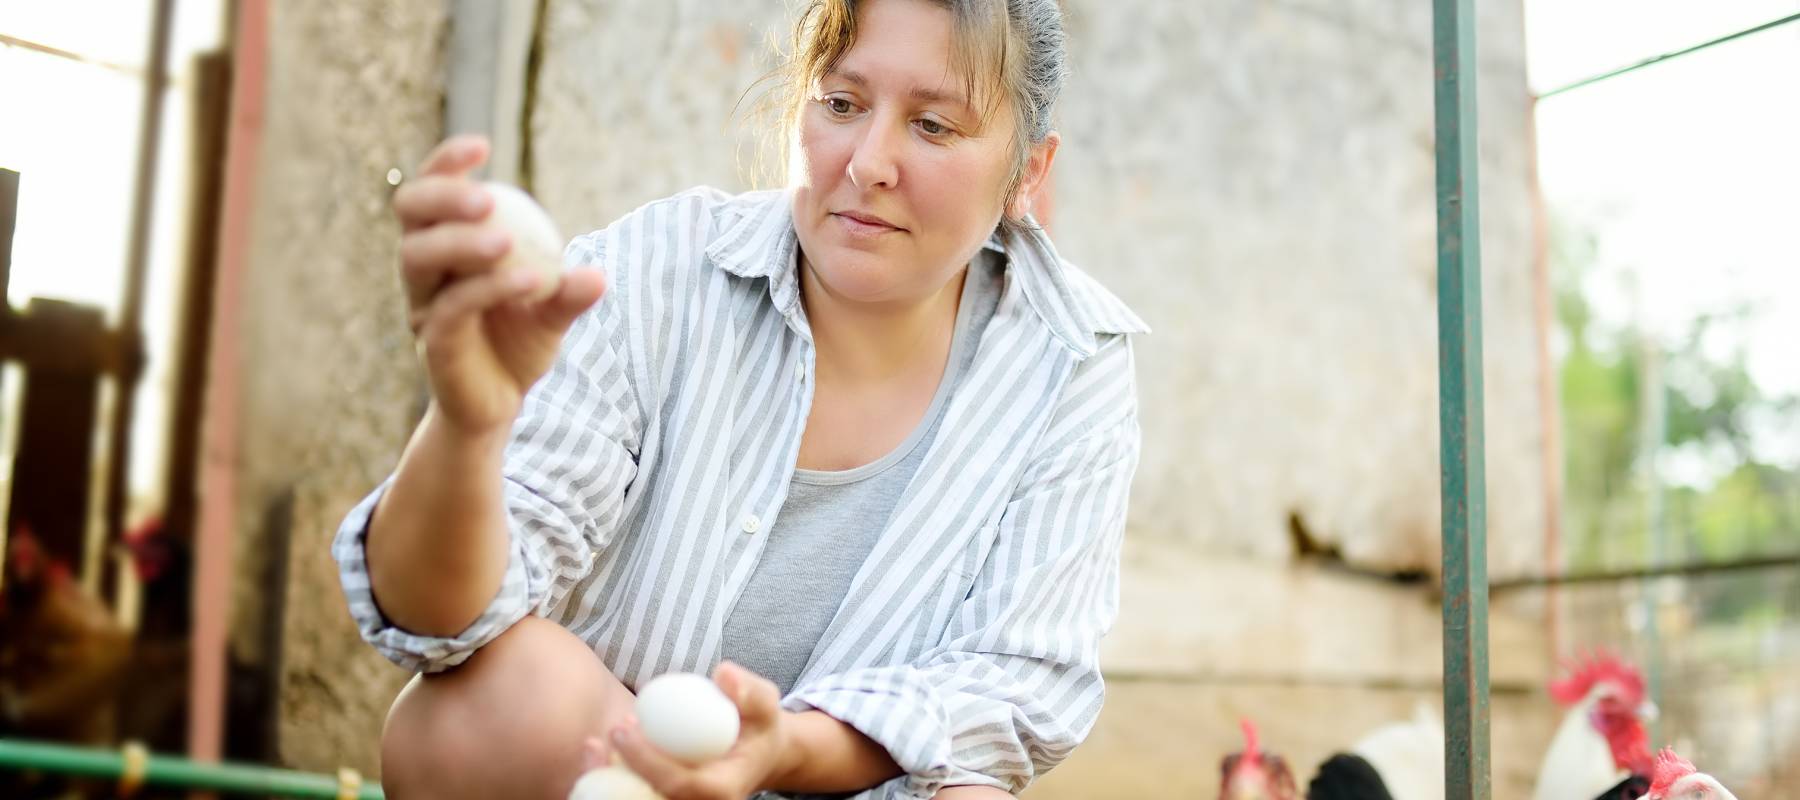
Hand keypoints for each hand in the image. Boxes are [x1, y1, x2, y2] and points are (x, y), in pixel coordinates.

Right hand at [394, 134, 606, 437]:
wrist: (498, 406)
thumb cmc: (518, 346)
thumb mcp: (552, 313)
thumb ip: (570, 293)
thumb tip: (598, 275)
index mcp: (444, 247)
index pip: (431, 192)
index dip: (447, 163)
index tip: (483, 145)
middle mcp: (424, 270)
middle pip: (408, 211)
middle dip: (441, 193)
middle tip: (485, 198)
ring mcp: (422, 304)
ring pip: (417, 256)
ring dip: (460, 241)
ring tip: (505, 241)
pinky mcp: (431, 341)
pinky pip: (449, 306)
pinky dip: (487, 288)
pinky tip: (527, 281)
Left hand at [598, 662, 793, 799]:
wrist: (759, 754)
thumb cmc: (759, 725)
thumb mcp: (766, 703)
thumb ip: (749, 690)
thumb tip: (723, 674)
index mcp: (724, 790)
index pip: (680, 784)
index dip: (647, 761)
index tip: (624, 727)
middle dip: (617, 776)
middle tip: (606, 735)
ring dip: (606, 779)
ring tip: (593, 747)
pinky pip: (630, 796)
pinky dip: (609, 779)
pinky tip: (597, 752)